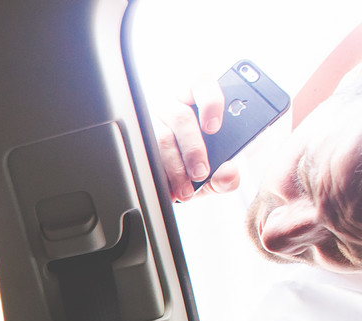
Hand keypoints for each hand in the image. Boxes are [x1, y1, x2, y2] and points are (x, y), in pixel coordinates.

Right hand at [154, 79, 240, 201]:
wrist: (180, 177)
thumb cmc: (203, 162)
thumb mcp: (219, 167)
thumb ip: (229, 173)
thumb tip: (228, 173)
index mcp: (200, 98)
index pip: (202, 83)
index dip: (210, 102)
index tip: (214, 128)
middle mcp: (174, 103)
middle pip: (180, 117)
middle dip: (192, 149)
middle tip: (201, 172)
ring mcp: (153, 119)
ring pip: (160, 137)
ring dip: (174, 167)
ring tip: (185, 189)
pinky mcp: (138, 137)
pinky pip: (144, 154)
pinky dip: (159, 174)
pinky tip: (168, 188)